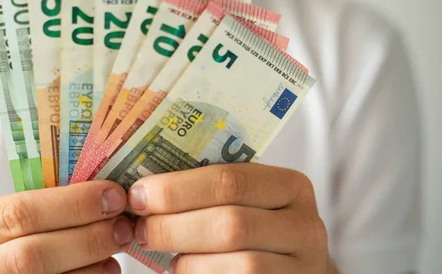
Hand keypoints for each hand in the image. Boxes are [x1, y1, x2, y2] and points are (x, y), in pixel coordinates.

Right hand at [0, 181, 131, 273]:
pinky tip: (102, 273)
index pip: (17, 213)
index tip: (111, 194)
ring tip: (116, 250)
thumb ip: (24, 213)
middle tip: (122, 225)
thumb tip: (95, 195)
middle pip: (31, 254)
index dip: (72, 204)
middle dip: (86, 237)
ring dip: (90, 266)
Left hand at [128, 164, 336, 272]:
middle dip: (174, 226)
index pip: (230, 180)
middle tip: (140, 229)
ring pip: (240, 264)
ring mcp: (303, 266)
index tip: (139, 195)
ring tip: (166, 256)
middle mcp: (306, 225)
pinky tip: (185, 271)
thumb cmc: (255, 226)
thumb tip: (145, 189)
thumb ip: (209, 190)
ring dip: (189, 261)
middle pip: (231, 224)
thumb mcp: (245, 200)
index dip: (177, 189)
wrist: (289, 267)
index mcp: (290, 186)